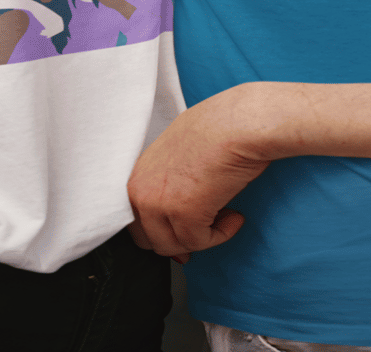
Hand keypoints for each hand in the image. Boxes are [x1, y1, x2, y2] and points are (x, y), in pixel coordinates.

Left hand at [127, 86, 272, 257]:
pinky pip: (200, 243)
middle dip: (179, 239)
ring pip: (174, 246)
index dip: (160, 232)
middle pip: (149, 240)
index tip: (183, 234)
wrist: (236, 124)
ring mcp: (158, 204)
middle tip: (205, 226)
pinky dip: (222, 234)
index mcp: (134, 175)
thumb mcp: (174, 156)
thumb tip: (173, 220)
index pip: (134, 222)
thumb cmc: (212, 130)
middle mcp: (138, 190)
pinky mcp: (184, 215)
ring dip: (202, 237)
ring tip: (223, 213)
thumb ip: (165, 186)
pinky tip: (234, 215)